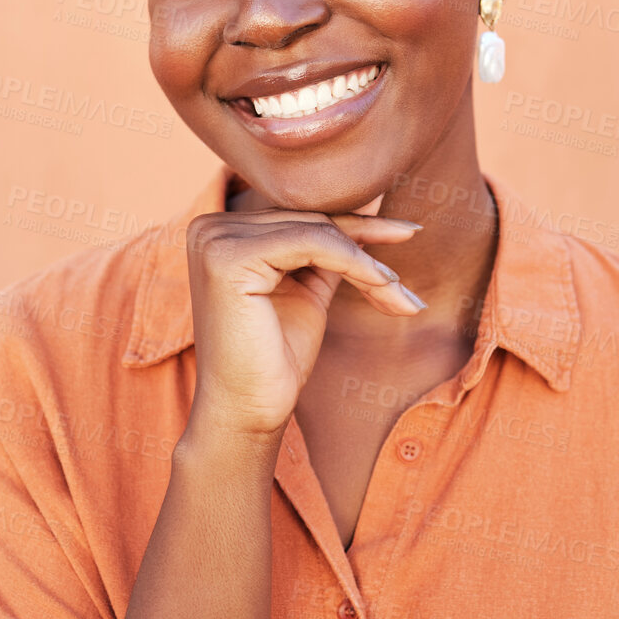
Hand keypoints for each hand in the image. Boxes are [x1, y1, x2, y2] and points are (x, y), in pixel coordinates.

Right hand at [181, 208, 424, 438]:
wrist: (247, 412)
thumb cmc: (274, 358)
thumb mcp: (306, 289)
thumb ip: (327, 249)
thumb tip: (374, 206)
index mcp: (221, 232)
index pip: (299, 218)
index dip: (356, 225)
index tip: (408, 231)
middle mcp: (209, 227)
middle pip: (308, 221)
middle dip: (368, 248)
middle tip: (409, 287)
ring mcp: (214, 239)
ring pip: (314, 231)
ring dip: (368, 262)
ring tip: (402, 297)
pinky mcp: (227, 258)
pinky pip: (309, 243)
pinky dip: (353, 261)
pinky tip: (383, 284)